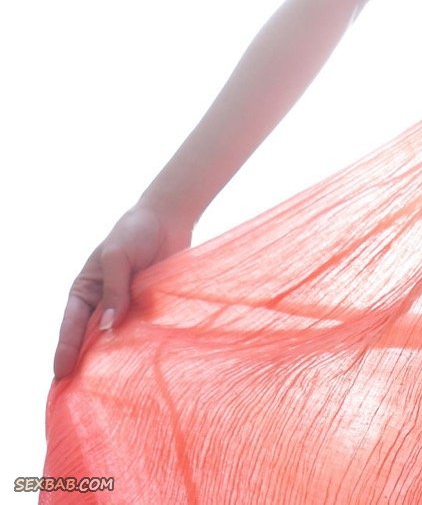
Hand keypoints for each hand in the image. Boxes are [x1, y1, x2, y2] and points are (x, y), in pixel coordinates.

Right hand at [53, 202, 193, 379]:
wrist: (169, 220)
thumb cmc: (135, 233)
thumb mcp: (117, 256)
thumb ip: (115, 290)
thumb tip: (108, 327)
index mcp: (85, 291)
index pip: (71, 325)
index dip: (65, 350)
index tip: (61, 374)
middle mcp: (103, 304)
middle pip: (92, 339)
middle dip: (87, 364)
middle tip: (81, 393)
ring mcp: (128, 308)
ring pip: (118, 338)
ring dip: (116, 358)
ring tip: (113, 387)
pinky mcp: (151, 308)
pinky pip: (145, 330)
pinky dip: (143, 345)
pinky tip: (145, 365)